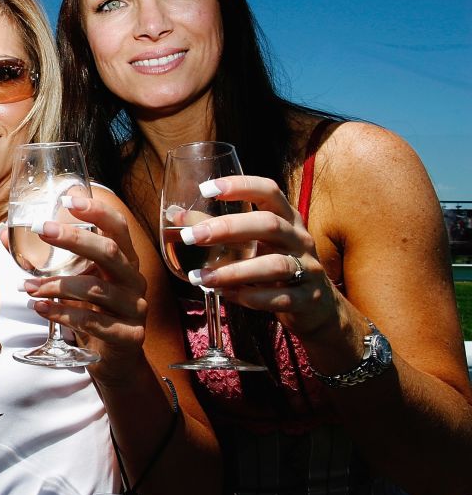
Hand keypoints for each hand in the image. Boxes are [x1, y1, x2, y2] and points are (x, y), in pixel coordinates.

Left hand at [5, 196, 148, 369]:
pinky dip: (63, 314)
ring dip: (57, 285)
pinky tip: (41, 309)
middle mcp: (134, 280)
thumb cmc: (92, 312)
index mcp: (124, 261)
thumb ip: (45, 258)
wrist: (114, 360)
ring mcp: (135, 308)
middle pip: (109, 252)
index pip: (118, 228)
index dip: (98, 211)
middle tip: (41, 230)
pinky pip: (93, 322)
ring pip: (96, 290)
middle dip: (73, 239)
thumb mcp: (74, 280)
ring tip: (28, 286)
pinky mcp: (129, 335)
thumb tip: (4, 232)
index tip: (70, 199)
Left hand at [177, 175, 339, 336]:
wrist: (318, 307)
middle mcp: (299, 238)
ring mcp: (308, 268)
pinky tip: (224, 295)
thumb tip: (176, 216)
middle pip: (268, 224)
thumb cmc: (276, 264)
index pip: (269, 191)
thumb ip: (220, 230)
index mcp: (287, 218)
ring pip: (273, 265)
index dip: (240, 186)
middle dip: (227, 229)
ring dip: (232, 272)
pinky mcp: (307, 298)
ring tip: (200, 278)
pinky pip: (278, 297)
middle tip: (190, 237)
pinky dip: (249, 298)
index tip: (206, 189)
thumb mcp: (255, 243)